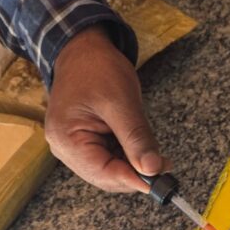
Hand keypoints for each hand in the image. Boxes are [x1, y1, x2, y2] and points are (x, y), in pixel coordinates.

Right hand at [46, 27, 168, 192]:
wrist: (83, 49)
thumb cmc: (97, 69)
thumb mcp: (121, 102)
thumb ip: (137, 138)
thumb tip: (152, 170)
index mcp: (67, 139)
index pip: (104, 174)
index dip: (135, 180)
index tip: (161, 180)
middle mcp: (64, 149)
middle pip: (107, 177)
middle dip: (136, 174)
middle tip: (165, 165)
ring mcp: (72, 148)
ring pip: (110, 171)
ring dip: (134, 166)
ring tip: (156, 155)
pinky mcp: (83, 143)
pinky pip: (108, 160)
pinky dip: (127, 157)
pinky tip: (140, 148)